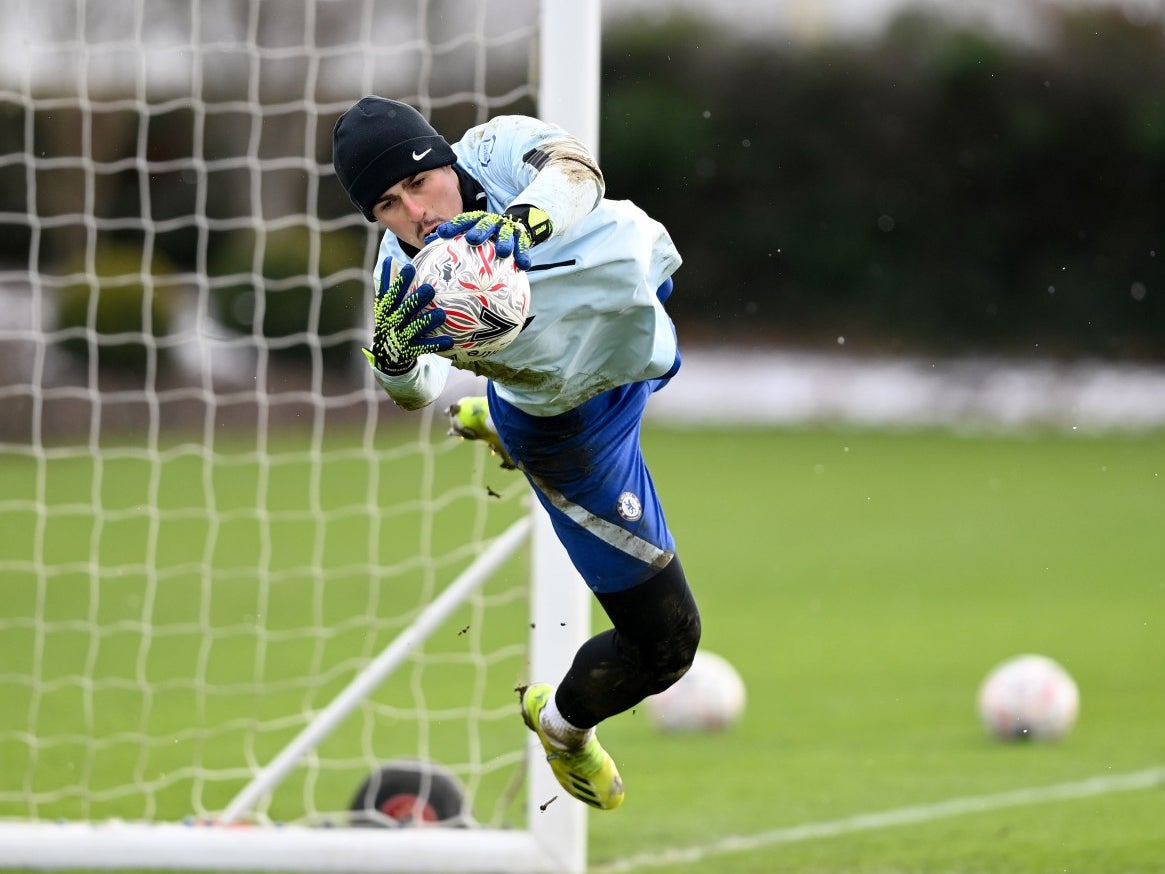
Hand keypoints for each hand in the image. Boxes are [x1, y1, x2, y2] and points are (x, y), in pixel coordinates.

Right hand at [361, 257, 452, 373]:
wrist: (385, 354)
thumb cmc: (389, 321)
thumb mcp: (385, 304)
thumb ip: (388, 284)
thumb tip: (391, 259)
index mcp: (386, 309)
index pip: (392, 293)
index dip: (399, 281)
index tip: (409, 267)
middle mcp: (392, 322)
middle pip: (404, 310)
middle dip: (416, 300)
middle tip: (429, 289)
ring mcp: (401, 337)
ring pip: (415, 328)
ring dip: (427, 321)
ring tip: (441, 314)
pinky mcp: (410, 350)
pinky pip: (424, 347)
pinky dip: (436, 344)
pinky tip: (449, 341)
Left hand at [432, 210, 541, 269]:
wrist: (515, 226)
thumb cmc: (487, 236)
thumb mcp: (472, 233)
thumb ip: (454, 238)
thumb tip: (427, 244)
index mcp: (477, 221)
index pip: (464, 221)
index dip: (453, 226)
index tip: (443, 233)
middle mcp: (492, 223)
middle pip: (485, 224)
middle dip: (479, 231)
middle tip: (472, 239)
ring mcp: (507, 230)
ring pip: (506, 235)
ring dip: (505, 243)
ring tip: (503, 253)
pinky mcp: (521, 239)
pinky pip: (523, 247)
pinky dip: (523, 256)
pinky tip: (523, 265)